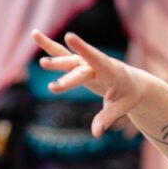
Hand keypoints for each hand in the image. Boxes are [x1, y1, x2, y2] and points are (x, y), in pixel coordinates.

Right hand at [32, 29, 151, 138]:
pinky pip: (63, 54)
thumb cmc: (128, 94)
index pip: (97, 60)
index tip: (70, 38)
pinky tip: (34, 34)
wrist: (132, 82)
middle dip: (69, 80)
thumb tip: (96, 134)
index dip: (84, 51)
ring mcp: (86, 62)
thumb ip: (107, 118)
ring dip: (56, 60)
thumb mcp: (121, 106)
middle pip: (80, 70)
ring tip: (42, 64)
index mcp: (111, 71)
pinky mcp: (79, 64)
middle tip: (54, 89)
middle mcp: (97, 64)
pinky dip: (49, 46)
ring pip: (69, 58)